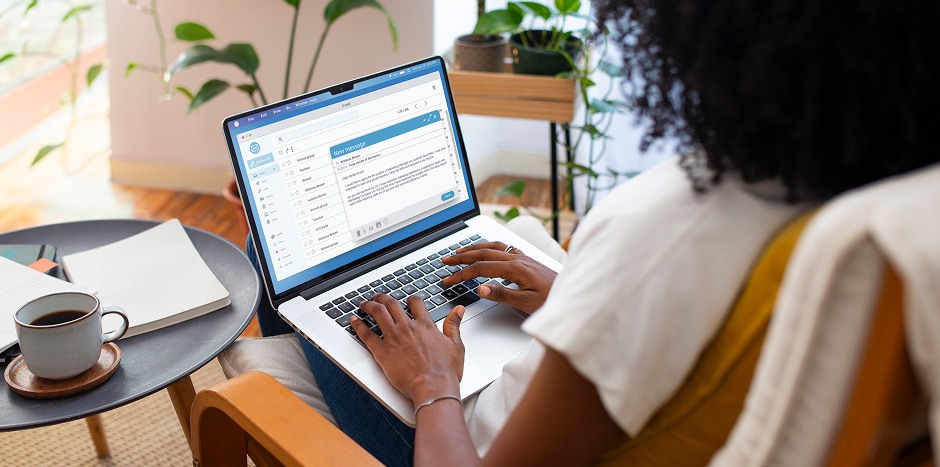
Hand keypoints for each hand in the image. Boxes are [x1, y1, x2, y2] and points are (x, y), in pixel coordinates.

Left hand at [351, 294, 464, 401]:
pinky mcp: (382, 352)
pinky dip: (358, 326)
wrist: (433, 386)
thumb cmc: (445, 371)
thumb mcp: (456, 345)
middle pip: (392, 305)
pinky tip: (354, 321)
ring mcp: (393, 338)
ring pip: (378, 313)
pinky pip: (366, 334)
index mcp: (425, 325)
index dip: (411, 299)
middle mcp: (408, 328)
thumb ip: (454, 325)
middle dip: (383, 298)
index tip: (407, 299)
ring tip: (364, 304)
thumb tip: (458, 310)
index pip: (416, 303)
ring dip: (369, 306)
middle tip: (378, 297)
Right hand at [441, 241, 556, 313]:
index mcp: (516, 268)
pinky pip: (503, 248)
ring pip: (493, 247)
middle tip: (446, 260)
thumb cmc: (553, 300)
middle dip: (462, 256)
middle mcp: (519, 259)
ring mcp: (523, 257)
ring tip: (459, 252)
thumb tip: (480, 288)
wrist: (573, 296)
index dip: (462, 273)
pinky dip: (488, 247)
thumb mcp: (527, 303)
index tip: (449, 278)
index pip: (481, 268)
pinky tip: (485, 249)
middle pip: (484, 253)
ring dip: (474, 248)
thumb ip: (503, 295)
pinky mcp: (527, 260)